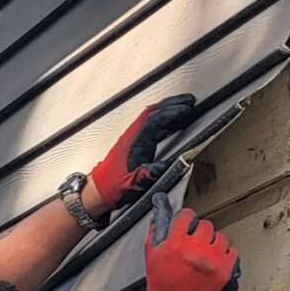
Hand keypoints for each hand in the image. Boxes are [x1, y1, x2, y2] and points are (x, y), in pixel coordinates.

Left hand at [87, 94, 196, 214]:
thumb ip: (146, 175)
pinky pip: (152, 125)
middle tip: (189, 101)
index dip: (171, 113)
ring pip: (152, 116)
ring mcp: (133, 137)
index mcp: (134, 142)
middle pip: (153, 112)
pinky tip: (174, 125)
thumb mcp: (132, 184)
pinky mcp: (135, 142)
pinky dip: (165, 121)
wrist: (100, 189)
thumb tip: (161, 167)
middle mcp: (133, 136)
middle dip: (172, 104)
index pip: (154, 120)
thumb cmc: (115, 186)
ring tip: (186, 109)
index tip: (186, 110)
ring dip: (169, 110)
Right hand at [142, 207, 239, 290]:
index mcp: (176, 243)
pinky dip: (225, 254)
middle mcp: (196, 249)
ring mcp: (213, 260)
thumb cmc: (162, 285)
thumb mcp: (151, 254)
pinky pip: (232, 252)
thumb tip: (161, 212)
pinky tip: (216, 260)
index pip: (187, 216)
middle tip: (196, 242)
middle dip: (200, 232)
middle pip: (205, 225)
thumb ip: (156, 231)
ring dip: (213, 243)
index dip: (187, 218)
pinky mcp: (225, 271)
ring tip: (206, 252)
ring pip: (220, 238)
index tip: (188, 223)